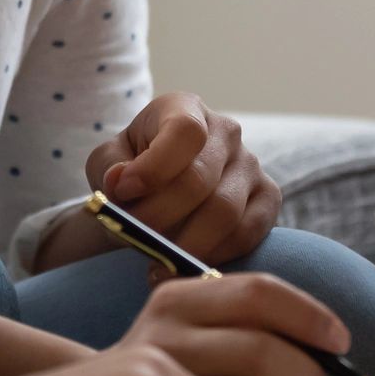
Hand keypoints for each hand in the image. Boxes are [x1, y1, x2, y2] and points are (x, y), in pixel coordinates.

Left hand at [86, 92, 281, 264]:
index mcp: (184, 109)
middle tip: (134, 240)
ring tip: (155, 263)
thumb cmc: (130, 170)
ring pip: (225, 212)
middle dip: (160, 216)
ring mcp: (251, 164)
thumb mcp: (107, 163)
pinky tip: (184, 267)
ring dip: (185, 244)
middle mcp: (225, 131)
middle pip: (200, 179)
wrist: (157, 190)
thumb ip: (109, 168)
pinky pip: (247, 233)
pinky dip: (214, 256)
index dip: (155, 166)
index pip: (183, 131)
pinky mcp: (267, 197)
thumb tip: (120, 181)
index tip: (123, 193)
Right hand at [116, 272, 348, 375]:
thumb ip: (246, 325)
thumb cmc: (171, 373)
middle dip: (307, 375)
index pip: (259, 292)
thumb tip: (333, 344)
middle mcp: (165, 335)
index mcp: (179, 299)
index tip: (340, 341)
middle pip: (264, 350)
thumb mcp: (193, 332)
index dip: (309, 315)